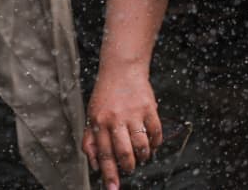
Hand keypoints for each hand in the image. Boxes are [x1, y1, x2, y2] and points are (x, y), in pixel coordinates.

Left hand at [83, 66, 161, 188]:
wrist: (121, 69)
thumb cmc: (105, 96)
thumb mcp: (91, 115)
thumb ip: (90, 140)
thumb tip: (93, 164)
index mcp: (98, 122)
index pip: (103, 153)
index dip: (108, 173)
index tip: (113, 188)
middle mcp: (115, 119)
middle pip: (123, 153)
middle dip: (128, 166)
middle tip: (129, 168)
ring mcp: (133, 114)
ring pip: (141, 146)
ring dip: (143, 156)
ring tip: (140, 155)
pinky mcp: (149, 108)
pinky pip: (156, 133)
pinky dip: (156, 143)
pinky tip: (151, 142)